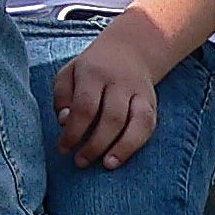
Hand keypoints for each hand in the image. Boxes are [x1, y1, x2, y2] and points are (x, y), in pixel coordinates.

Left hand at [52, 31, 159, 168]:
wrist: (130, 49)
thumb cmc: (92, 69)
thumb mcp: (69, 74)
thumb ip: (62, 97)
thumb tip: (64, 122)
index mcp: (94, 73)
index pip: (85, 107)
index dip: (74, 132)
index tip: (64, 149)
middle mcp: (119, 82)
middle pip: (111, 117)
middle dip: (95, 144)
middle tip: (80, 162)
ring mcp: (139, 92)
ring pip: (136, 122)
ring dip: (121, 148)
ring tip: (105, 165)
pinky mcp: (152, 102)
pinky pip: (148, 125)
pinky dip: (136, 144)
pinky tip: (122, 158)